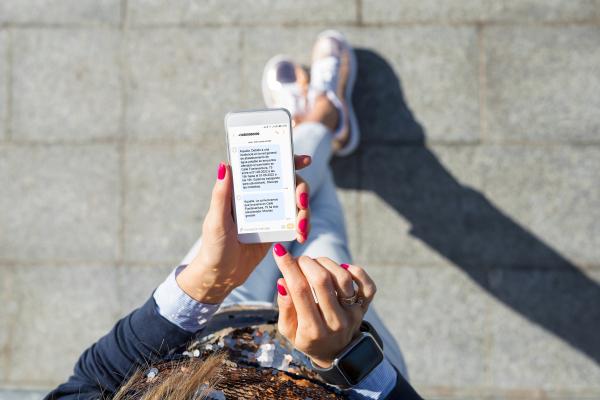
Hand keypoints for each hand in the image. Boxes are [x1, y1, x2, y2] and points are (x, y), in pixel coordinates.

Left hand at [176, 156, 311, 303]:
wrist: (221, 275)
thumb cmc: (213, 246)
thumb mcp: (216, 221)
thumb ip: (221, 195)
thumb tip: (225, 166)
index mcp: (243, 189)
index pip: (267, 167)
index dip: (288, 160)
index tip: (305, 160)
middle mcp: (259, 197)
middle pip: (289, 183)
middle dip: (302, 190)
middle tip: (302, 202)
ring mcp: (270, 213)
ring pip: (296, 203)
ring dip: (305, 212)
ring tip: (301, 229)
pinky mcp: (277, 229)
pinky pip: (295, 222)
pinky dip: (303, 226)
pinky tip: (301, 236)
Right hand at [272, 248, 376, 367]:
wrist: (335, 353)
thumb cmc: (307, 337)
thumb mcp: (288, 330)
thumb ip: (285, 307)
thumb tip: (282, 281)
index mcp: (312, 330)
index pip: (300, 290)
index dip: (288, 267)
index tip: (280, 251)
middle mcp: (335, 322)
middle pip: (322, 280)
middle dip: (306, 262)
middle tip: (298, 260)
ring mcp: (352, 314)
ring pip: (342, 278)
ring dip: (325, 263)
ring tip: (315, 264)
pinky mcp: (364, 307)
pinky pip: (367, 285)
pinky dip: (356, 271)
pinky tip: (342, 268)